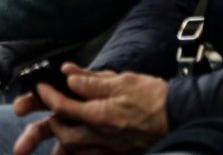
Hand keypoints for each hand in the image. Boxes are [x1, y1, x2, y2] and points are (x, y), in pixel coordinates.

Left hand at [14, 64, 169, 154]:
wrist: (180, 115)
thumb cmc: (153, 96)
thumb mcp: (122, 80)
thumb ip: (93, 80)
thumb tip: (69, 76)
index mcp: (101, 115)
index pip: (63, 107)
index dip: (48, 96)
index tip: (42, 86)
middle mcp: (103, 135)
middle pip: (65, 135)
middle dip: (52, 123)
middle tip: (51, 108)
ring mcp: (111, 147)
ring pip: (77, 148)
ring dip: (65, 137)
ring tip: (63, 124)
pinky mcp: (119, 152)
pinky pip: (92, 154)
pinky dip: (82, 148)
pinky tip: (81, 141)